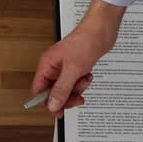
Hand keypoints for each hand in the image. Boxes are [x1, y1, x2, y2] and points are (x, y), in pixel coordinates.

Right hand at [32, 0, 123, 114]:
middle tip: (76, 99)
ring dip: (77, 88)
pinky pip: (75, 82)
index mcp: (47, 65)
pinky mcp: (75, 67)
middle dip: (66, 96)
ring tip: (83, 81)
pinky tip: (87, 75)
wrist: (102, 30)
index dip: (47, 102)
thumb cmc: (85, 41)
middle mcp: (53, 67)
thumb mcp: (73, 70)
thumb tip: (52, 105)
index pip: (39, 90)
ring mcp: (65, 67)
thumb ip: (61, 90)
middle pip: (53, 92)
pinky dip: (82, 82)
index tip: (58, 111)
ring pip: (66, 88)